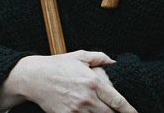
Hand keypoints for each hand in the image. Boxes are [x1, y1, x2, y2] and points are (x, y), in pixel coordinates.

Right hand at [0, 50, 136, 112]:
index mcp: (93, 82)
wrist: (34, 77)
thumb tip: (114, 62)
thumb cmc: (58, 65)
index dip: (129, 110)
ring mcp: (77, 110)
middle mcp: (87, 98)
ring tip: (104, 112)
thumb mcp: (80, 56)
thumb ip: (100, 58)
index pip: (117, 100)